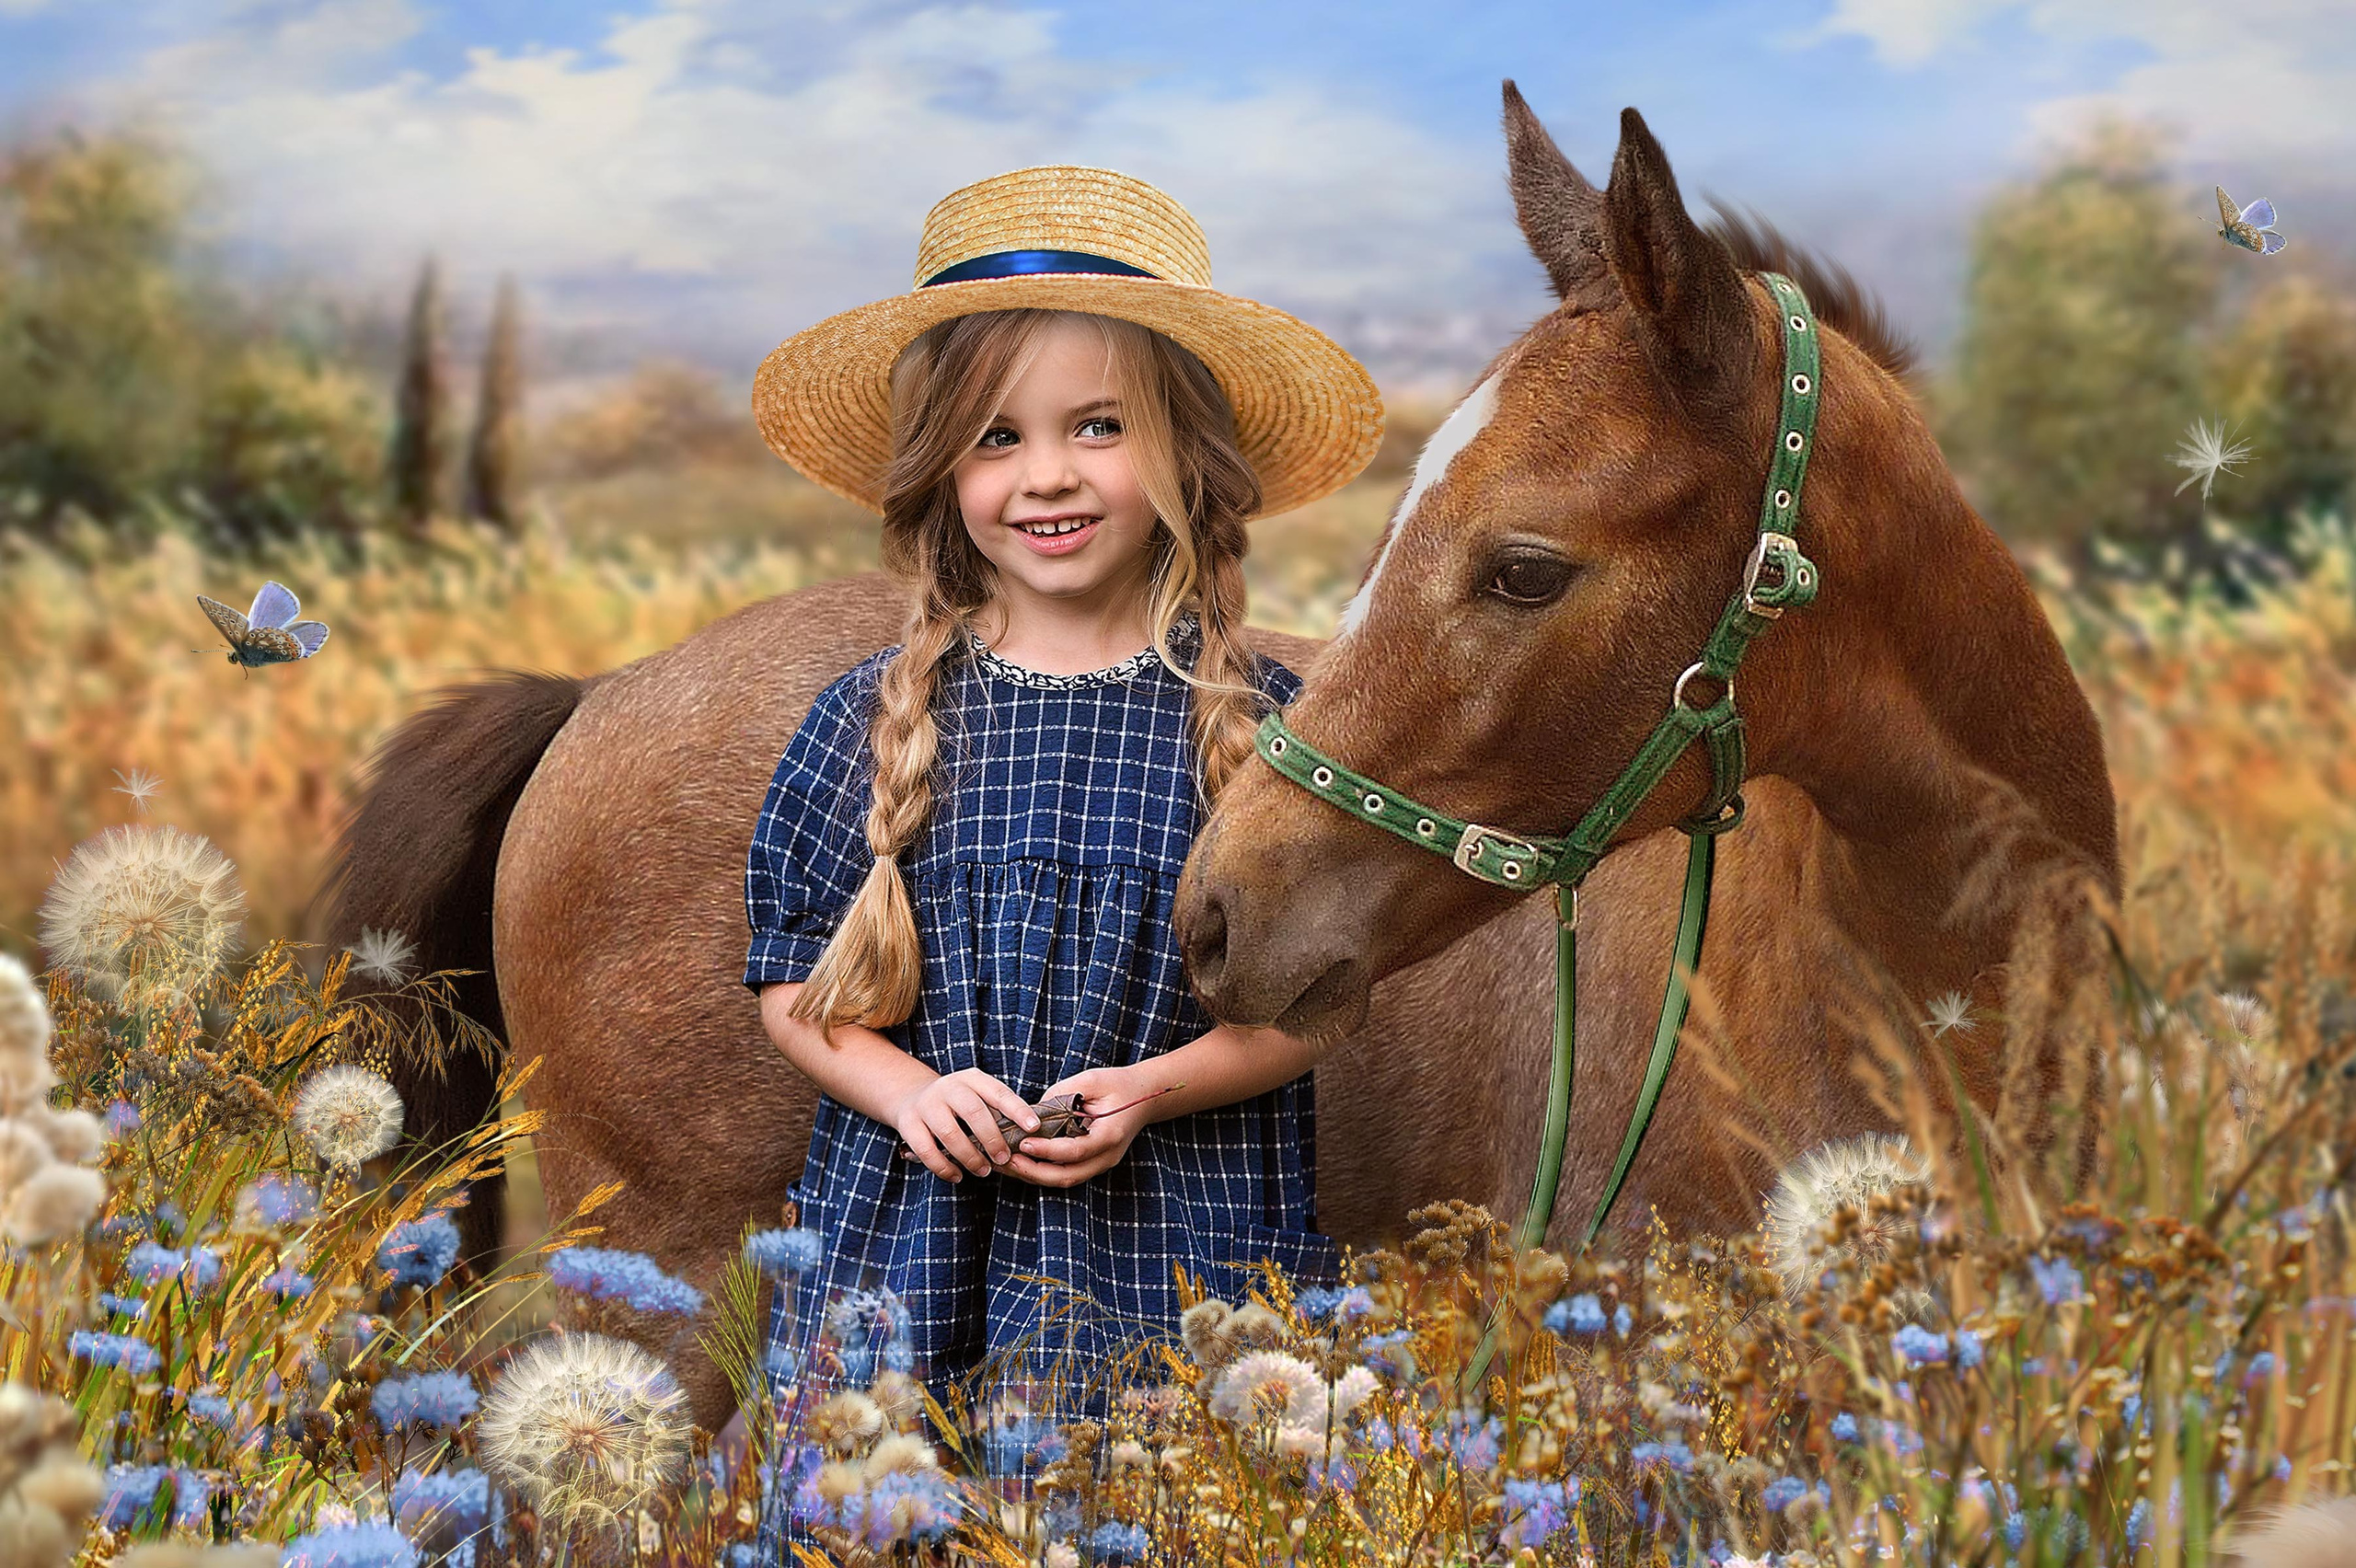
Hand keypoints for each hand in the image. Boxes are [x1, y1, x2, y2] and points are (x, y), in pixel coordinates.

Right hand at [890, 1069, 1040, 1183]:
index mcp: (972, 1079)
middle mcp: (948, 1088)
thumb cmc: (957, 1104)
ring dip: (970, 1156)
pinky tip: (957, 1175)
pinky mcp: (908, 1124)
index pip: (998, 1092)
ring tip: (983, 1170)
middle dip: (992, 1139)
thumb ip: (998, 1113)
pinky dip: (944, 1167)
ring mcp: (926, 1105)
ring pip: (949, 1133)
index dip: (1017, 1110)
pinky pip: (927, 1150)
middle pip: (974, 1112)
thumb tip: (1027, 1137)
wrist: (911, 1095)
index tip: (1033, 1127)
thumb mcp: (977, 1097)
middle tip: (1003, 1158)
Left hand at [1000, 1066, 1150, 1188]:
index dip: (1047, 1150)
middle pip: (1068, 1176)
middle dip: (1033, 1172)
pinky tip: (1021, 1162)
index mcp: (1111, 1134)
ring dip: (1034, 1175)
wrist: (1145, 1096)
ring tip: (1007, 1165)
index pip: (1076, 1150)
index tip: (1023, 1143)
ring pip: (1064, 1179)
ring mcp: (1101, 1163)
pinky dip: (1042, 1171)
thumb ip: (1062, 1095)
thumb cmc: (1118, 1085)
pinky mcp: (1093, 1163)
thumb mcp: (1091, 1080)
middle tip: (1007, 1161)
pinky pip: (1065, 1173)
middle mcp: (1108, 1156)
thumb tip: (1032, 1114)